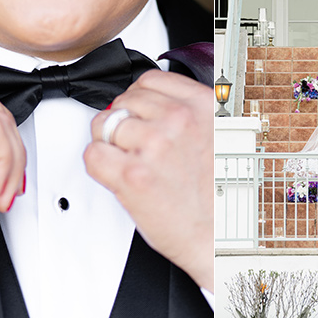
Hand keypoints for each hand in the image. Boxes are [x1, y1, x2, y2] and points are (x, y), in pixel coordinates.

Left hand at [86, 71, 213, 291]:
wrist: (222, 236)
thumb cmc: (224, 195)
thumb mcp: (224, 137)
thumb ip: (195, 113)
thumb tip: (162, 102)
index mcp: (204, 107)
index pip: (150, 81)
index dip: (141, 101)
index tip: (143, 116)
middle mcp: (179, 121)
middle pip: (124, 101)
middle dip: (125, 122)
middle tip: (139, 147)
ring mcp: (154, 146)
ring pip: (104, 125)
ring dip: (110, 143)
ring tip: (133, 163)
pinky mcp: (131, 175)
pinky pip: (93, 154)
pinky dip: (99, 165)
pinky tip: (120, 176)